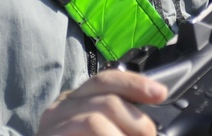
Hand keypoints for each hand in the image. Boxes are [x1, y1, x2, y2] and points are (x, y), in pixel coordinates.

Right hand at [36, 69, 166, 135]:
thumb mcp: (102, 129)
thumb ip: (117, 123)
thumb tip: (150, 127)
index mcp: (76, 101)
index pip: (106, 80)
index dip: (134, 84)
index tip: (160, 93)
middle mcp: (60, 108)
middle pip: (106, 100)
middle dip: (137, 122)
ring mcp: (51, 126)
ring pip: (95, 120)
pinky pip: (84, 131)